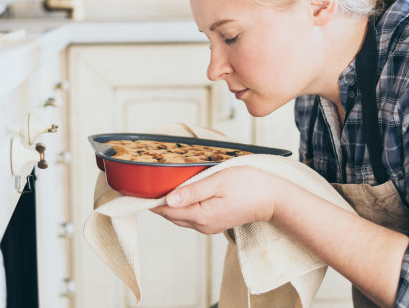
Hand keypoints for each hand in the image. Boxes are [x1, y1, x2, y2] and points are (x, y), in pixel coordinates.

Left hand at [151, 166, 286, 233]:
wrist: (273, 198)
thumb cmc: (249, 186)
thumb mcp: (218, 182)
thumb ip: (192, 191)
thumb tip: (167, 199)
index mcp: (201, 215)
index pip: (166, 210)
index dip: (149, 200)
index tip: (135, 190)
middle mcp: (202, 225)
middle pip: (170, 215)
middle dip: (157, 202)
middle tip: (144, 185)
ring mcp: (209, 226)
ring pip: (180, 216)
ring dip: (170, 204)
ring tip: (160, 187)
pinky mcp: (215, 222)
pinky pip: (191, 216)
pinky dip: (182, 206)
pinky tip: (181, 194)